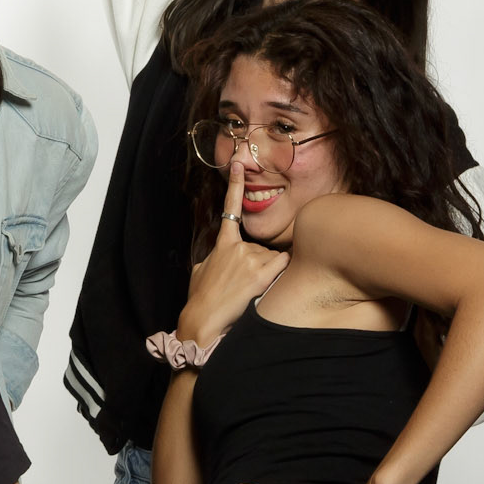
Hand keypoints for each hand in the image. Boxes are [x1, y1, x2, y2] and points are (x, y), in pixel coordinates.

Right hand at [179, 156, 288, 345]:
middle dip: (260, 264)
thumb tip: (220, 258)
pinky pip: (283, 264)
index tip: (239, 164)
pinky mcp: (261, 273)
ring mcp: (250, 258)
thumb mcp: (201, 271)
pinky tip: (266, 283)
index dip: (235, 185)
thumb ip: (215, 258)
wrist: (203, 319)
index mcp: (222, 244)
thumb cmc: (200, 299)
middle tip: (243, 285)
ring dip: (267, 273)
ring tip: (248, 291)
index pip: (230, 208)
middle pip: (263, 248)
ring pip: (273, 259)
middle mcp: (238, 247)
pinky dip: (280, 272)